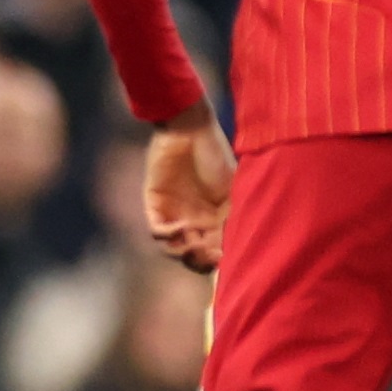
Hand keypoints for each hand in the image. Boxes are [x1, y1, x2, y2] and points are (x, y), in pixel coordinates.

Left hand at [143, 102, 234, 270]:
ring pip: (174, 249)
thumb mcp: (233, 188)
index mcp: (216, 219)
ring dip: (184, 251)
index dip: (219, 260)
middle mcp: (195, 221)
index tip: (225, 257)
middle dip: (201, 260)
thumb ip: (233, 217)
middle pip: (194, 256)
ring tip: (195, 243)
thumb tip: (236, 249)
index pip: (215, 251)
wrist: (188, 129)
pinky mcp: (155, 206)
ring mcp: (174, 215)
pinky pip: (157, 232)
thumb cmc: (215, 155)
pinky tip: (182, 227)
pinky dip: (169, 235)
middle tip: (209, 254)